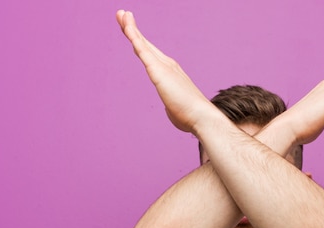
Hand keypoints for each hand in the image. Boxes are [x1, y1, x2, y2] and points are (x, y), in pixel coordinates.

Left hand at [116, 10, 219, 132]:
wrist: (202, 117)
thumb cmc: (190, 116)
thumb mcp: (175, 108)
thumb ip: (171, 104)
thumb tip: (171, 107)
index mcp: (170, 73)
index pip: (151, 54)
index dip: (140, 42)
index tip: (131, 30)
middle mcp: (168, 65)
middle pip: (145, 44)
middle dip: (132, 29)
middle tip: (122, 14)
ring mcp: (163, 66)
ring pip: (142, 43)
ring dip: (131, 28)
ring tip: (121, 14)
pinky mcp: (158, 70)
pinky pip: (142, 50)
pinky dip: (134, 36)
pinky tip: (126, 27)